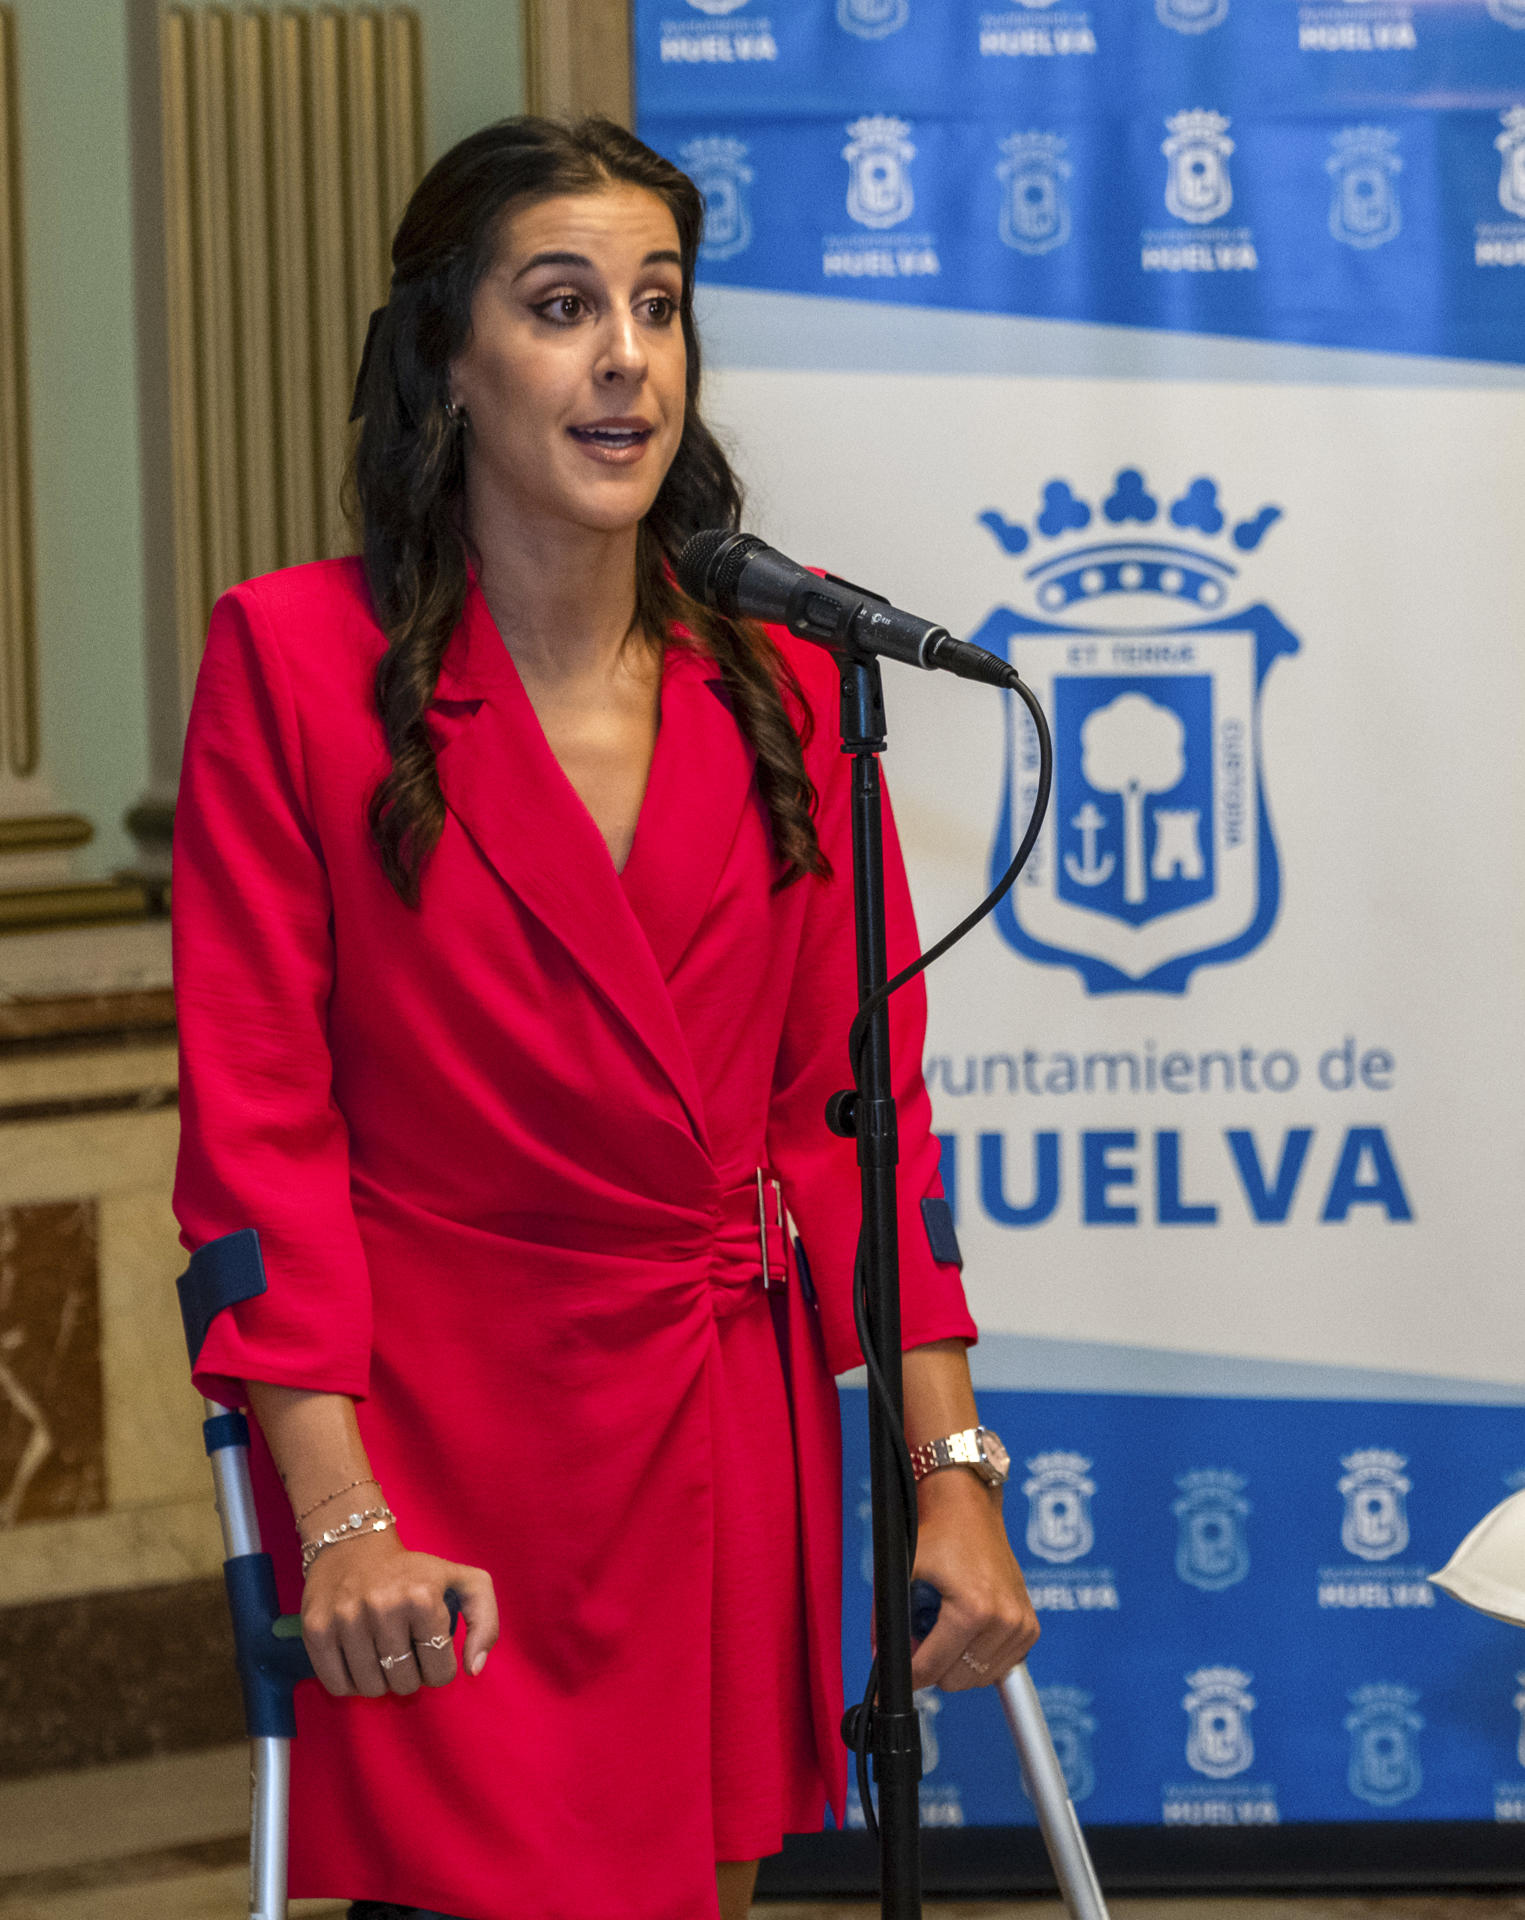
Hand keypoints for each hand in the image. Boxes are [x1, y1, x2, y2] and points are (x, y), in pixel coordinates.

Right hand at [300, 1529, 499, 1698]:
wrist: (354, 1545)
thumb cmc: (415, 1572)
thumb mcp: (464, 1582)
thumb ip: (485, 1622)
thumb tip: (474, 1669)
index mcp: (423, 1597)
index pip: (440, 1672)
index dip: (438, 1667)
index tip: (430, 1648)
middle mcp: (383, 1607)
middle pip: (405, 1683)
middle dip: (410, 1674)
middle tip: (405, 1650)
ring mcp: (346, 1619)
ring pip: (371, 1689)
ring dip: (380, 1680)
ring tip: (382, 1653)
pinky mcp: (316, 1629)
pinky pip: (337, 1686)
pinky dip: (350, 1683)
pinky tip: (358, 1659)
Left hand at [909, 1468, 1037, 1691]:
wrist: (968, 1509)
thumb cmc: (936, 1535)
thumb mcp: (902, 1571)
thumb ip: (887, 1618)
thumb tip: (881, 1660)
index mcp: (973, 1610)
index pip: (932, 1667)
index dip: (905, 1677)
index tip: (890, 1685)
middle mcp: (1004, 1621)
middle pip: (955, 1679)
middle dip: (932, 1666)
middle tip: (920, 1637)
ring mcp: (1021, 1626)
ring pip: (978, 1678)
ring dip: (956, 1664)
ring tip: (944, 1627)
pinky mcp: (1030, 1628)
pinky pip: (999, 1666)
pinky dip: (978, 1659)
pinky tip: (966, 1632)